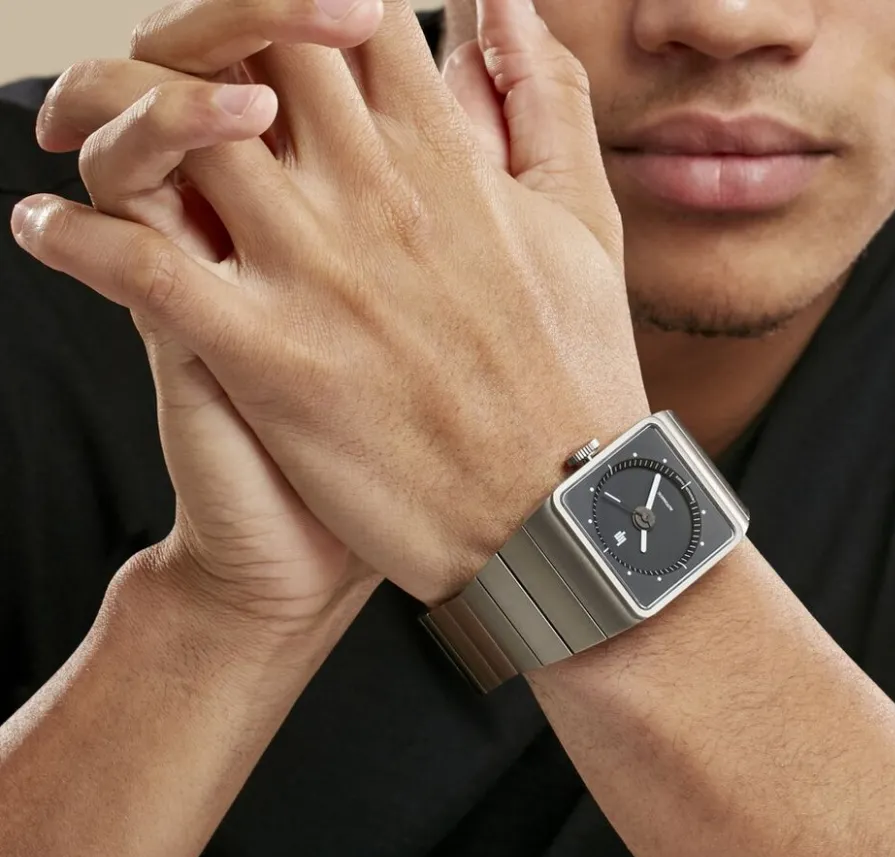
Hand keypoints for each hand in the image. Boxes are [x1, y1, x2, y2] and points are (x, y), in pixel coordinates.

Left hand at [13, 0, 647, 606]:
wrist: (558, 513)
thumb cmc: (574, 376)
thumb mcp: (584, 226)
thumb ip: (542, 109)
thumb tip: (503, 8)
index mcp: (442, 156)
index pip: (342, 15)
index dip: (288, 3)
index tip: (265, 31)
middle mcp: (369, 193)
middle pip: (236, 44)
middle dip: (186, 35)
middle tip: (157, 70)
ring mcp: (314, 274)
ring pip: (167, 131)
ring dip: (103, 112)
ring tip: (72, 130)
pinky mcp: (269, 361)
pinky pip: (136, 266)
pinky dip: (72, 235)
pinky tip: (46, 228)